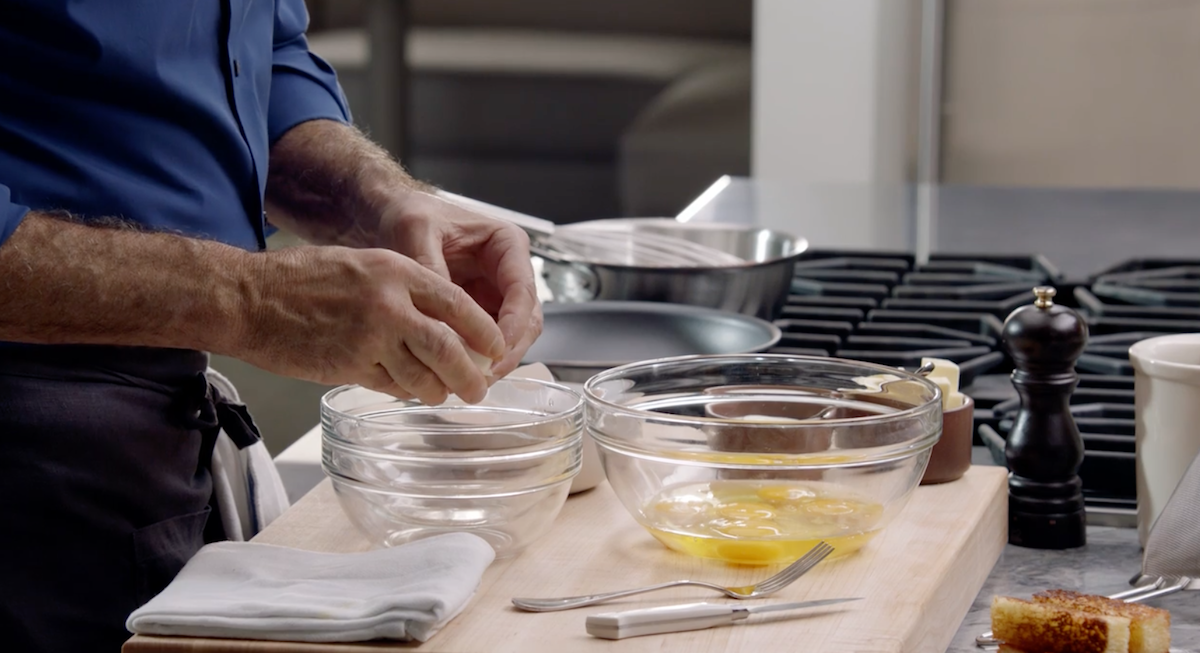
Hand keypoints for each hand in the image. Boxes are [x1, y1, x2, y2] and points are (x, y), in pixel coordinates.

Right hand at [237, 245, 505, 404]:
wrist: (249, 299)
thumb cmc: (302, 279)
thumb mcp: (363, 264)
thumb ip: (404, 286)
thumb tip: (443, 318)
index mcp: (396, 272)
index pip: (458, 305)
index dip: (484, 331)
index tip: (496, 348)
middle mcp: (389, 304)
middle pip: (449, 348)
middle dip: (471, 374)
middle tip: (480, 387)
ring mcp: (369, 339)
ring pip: (423, 375)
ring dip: (440, 390)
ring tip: (447, 395)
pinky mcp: (349, 367)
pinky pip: (392, 386)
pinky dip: (406, 392)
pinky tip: (411, 392)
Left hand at [375, 190, 542, 379]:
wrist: (384, 218)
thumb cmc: (406, 214)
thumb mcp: (416, 231)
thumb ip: (431, 268)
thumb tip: (443, 315)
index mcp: (505, 244)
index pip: (523, 289)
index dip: (514, 323)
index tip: (496, 349)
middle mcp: (507, 271)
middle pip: (525, 319)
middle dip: (507, 349)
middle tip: (482, 374)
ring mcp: (493, 294)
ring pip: (510, 336)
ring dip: (493, 359)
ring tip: (467, 379)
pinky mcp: (476, 313)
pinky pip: (484, 341)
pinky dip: (475, 359)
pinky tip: (455, 372)